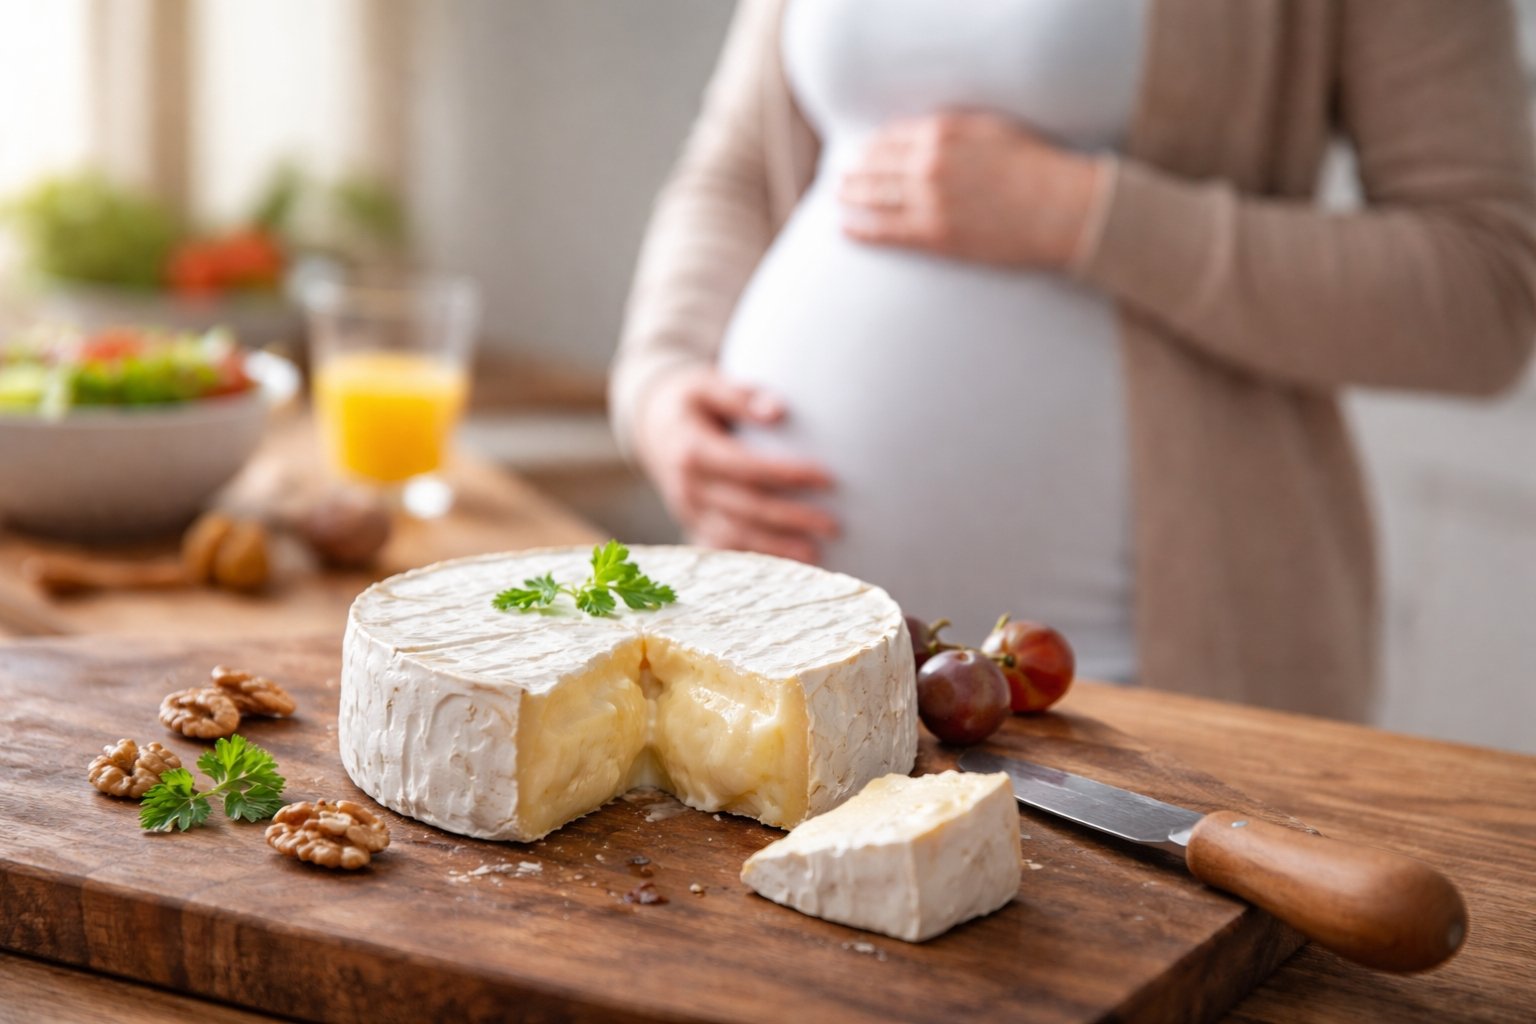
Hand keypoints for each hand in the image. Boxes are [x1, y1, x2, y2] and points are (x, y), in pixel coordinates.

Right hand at [631, 365, 837, 563]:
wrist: (651, 425)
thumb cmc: (690, 401)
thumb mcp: (707, 385)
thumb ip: (741, 395)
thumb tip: (779, 410)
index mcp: (692, 451)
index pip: (747, 468)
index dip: (787, 475)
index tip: (828, 478)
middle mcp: (688, 486)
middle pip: (746, 508)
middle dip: (791, 519)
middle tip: (833, 525)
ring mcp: (688, 510)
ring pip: (735, 536)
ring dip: (776, 548)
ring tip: (816, 555)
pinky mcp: (692, 524)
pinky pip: (723, 548)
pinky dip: (754, 559)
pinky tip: (785, 566)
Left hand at [838, 112, 1104, 268]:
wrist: (1062, 209)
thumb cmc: (1036, 167)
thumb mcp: (992, 129)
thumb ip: (954, 129)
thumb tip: (924, 134)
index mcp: (943, 132)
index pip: (891, 137)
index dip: (873, 147)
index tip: (864, 152)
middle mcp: (929, 163)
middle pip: (876, 166)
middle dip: (855, 171)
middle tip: (842, 177)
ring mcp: (929, 201)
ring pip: (874, 198)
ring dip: (851, 197)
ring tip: (840, 198)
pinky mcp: (934, 235)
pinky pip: (885, 232)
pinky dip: (860, 230)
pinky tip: (845, 230)